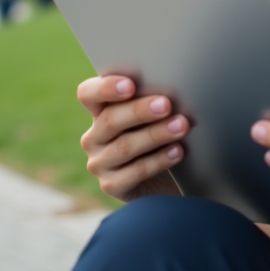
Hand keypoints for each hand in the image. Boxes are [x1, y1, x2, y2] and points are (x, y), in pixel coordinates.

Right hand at [77, 75, 186, 201]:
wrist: (168, 179)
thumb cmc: (161, 134)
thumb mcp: (155, 115)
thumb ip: (153, 100)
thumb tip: (172, 89)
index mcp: (99, 110)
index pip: (88, 94)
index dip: (105, 88)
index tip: (130, 85)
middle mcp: (93, 136)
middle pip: (109, 119)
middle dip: (140, 111)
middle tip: (166, 104)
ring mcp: (99, 163)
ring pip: (125, 146)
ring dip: (156, 134)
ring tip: (181, 126)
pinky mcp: (111, 185)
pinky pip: (136, 171)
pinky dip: (159, 160)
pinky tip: (177, 151)